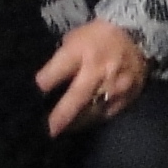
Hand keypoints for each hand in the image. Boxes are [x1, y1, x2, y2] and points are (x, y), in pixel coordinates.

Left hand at [37, 21, 151, 137]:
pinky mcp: (127, 98)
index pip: (55, 74)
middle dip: (59, 117)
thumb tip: (43, 83)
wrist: (137, 36)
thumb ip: (61, 61)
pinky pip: (106, 114)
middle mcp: (98, 71)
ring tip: (62, 129)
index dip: (41, 87)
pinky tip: (81, 122)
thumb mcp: (74, 39)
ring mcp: (115, 87)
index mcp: (80, 52)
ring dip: (75, 122)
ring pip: (91, 112)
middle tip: (47, 132)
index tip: (30, 98)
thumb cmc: (97, 36)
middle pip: (75, 99)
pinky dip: (92, 119)